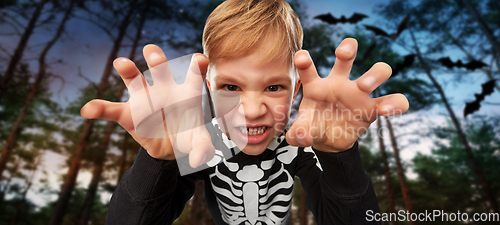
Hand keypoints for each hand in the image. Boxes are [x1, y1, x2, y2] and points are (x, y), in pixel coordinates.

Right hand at [80, 45, 214, 166]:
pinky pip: (111, 110)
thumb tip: (200, 159)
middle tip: (152, 52)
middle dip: (157, 61)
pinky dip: (99, 109)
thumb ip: (202, 148)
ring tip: (120, 62)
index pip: (194, 75)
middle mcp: (164, 90)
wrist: (169, 147)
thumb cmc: (188, 136)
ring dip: (128, 71)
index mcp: (187, 93)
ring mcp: (145, 100)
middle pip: (160, 71)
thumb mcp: (198, 143)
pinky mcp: (129, 115)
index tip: (200, 59)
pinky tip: (88, 110)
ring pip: (135, 82)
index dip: (197, 66)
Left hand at [286, 38, 408, 151]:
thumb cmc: (314, 128)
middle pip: (346, 57)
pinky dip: (394, 103)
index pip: (308, 69)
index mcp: (316, 87)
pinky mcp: (372, 108)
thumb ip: (298, 134)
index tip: (301, 57)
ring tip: (365, 85)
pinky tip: (386, 110)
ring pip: (376, 72)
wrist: (330, 142)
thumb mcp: (302, 133)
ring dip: (374, 74)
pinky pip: (392, 101)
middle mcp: (338, 84)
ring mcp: (358, 94)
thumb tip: (303, 138)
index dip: (304, 61)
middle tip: (344, 54)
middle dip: (347, 49)